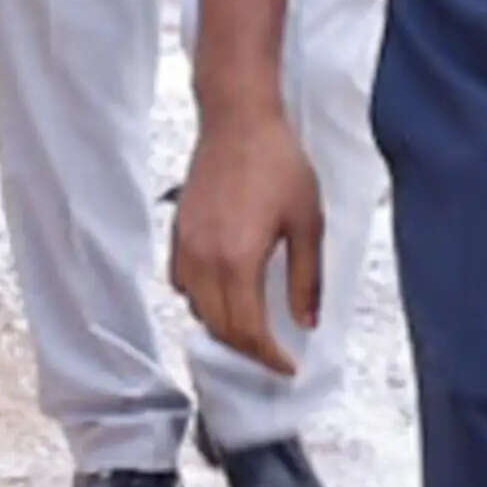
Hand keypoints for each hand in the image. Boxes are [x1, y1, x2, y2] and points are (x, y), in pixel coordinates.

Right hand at [169, 91, 324, 377]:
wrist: (238, 120)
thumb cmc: (278, 162)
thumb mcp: (308, 222)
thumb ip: (306, 278)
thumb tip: (307, 321)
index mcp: (238, 260)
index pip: (248, 330)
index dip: (269, 357)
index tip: (289, 367)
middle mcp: (204, 259)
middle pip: (220, 327)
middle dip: (248, 350)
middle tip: (275, 355)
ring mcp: (186, 245)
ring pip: (197, 309)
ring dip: (224, 327)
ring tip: (252, 329)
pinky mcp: (178, 232)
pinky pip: (182, 283)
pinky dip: (201, 300)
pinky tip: (223, 294)